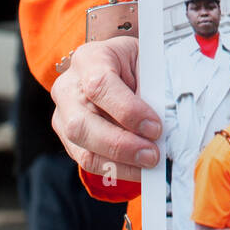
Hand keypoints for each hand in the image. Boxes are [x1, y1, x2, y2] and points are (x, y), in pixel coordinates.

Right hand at [51, 36, 161, 181]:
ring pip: (83, 149)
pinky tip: (138, 170)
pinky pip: (88, 161)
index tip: (155, 127)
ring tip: (148, 165)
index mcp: (89, 59)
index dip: (128, 110)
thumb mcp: (145, 60)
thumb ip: (151, 87)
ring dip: (119, 163)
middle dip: (121, 145)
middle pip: (82, 125)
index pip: (100, 86)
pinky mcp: (67, 138)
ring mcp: (63, 115)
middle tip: (152, 155)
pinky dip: (116, 169)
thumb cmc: (133, 61)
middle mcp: (68, 88)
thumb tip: (166, 121)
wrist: (115, 64)